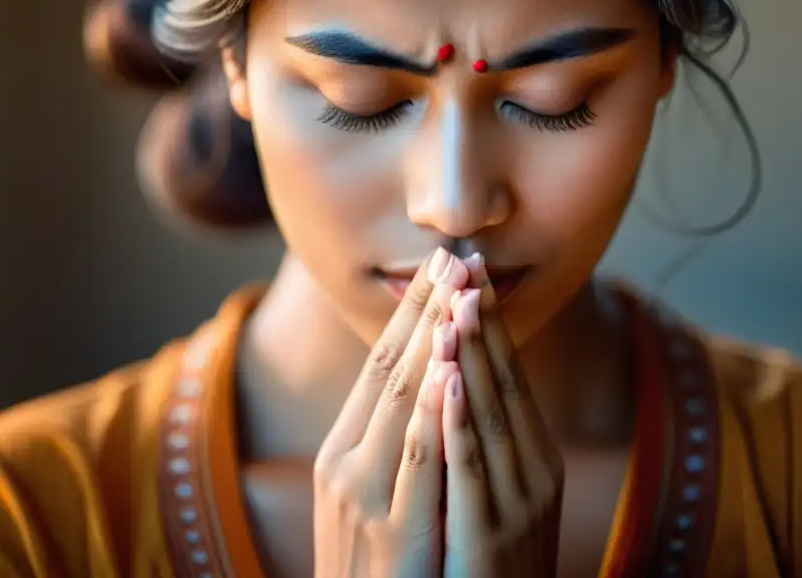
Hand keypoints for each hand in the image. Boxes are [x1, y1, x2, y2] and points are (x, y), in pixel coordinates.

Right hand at [313, 248, 469, 577]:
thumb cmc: (375, 567)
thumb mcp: (373, 496)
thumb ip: (390, 444)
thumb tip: (424, 386)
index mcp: (343, 449)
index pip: (381, 364)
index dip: (413, 313)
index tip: (441, 267)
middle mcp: (346, 462)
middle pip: (390, 368)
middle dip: (426, 310)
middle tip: (453, 256)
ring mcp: (364, 494)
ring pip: (400, 401)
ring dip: (432, 341)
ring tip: (458, 290)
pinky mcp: (393, 530)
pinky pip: (414, 458)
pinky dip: (431, 410)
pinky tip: (448, 371)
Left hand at [431, 256, 564, 576]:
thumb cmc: (484, 555)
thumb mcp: (494, 486)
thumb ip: (486, 434)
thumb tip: (464, 370)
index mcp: (533, 453)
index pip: (507, 372)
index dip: (488, 319)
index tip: (468, 269)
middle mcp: (532, 470)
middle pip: (502, 382)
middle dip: (480, 321)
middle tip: (464, 261)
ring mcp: (516, 503)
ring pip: (490, 415)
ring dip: (471, 356)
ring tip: (457, 302)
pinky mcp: (490, 536)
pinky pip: (471, 469)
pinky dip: (459, 421)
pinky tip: (447, 381)